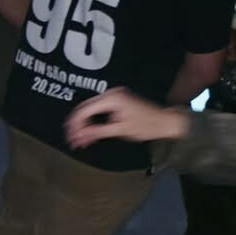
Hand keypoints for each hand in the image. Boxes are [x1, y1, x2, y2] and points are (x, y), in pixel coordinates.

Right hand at [65, 88, 186, 150]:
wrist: (164, 122)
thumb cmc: (147, 125)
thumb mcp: (120, 130)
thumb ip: (97, 132)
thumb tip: (79, 136)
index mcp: (112, 98)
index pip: (86, 110)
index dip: (76, 124)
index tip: (71, 136)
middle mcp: (111, 94)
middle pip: (86, 109)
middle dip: (78, 126)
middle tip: (72, 140)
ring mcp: (114, 97)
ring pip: (91, 111)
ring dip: (85, 126)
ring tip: (80, 140)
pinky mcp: (116, 102)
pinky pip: (98, 111)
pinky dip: (93, 122)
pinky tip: (90, 134)